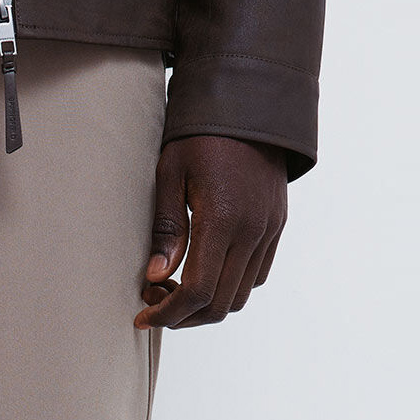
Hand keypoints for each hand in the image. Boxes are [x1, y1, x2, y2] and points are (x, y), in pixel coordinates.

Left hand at [135, 136, 288, 329]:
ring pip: (240, 296)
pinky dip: (228, 287)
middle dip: (183, 316)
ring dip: (206, 305)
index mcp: (222, 219)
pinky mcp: (276, 225)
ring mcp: (269, 230)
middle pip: (219, 303)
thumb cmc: (201, 134)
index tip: (142, 316)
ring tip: (175, 288)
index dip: (167, 313)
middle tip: (153, 303)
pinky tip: (203, 272)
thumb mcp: (170, 174)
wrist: (251, 102)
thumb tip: (156, 277)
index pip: (196, 291)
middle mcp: (252, 230)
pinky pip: (256, 275)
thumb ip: (166, 229)